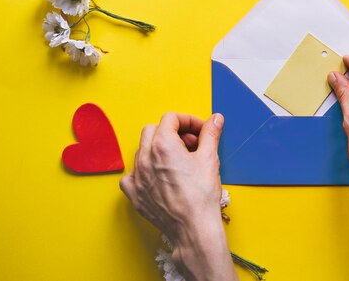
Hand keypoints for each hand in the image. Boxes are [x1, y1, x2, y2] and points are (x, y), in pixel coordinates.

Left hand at [120, 112, 237, 280]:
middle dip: (172, 132)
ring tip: (179, 161)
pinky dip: (144, 171)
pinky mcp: (134, 195)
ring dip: (159, 149)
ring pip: (142, 151)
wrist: (193, 228)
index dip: (188, 121)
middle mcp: (144, 158)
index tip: (199, 131)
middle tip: (190, 144)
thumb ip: (210, 134)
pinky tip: (158, 177)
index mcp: (163, 145)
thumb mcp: (210, 158)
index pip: (170, 119)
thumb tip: (215, 119)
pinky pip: (132, 175)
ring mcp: (136, 177)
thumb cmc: (201, 195)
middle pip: (153, 130)